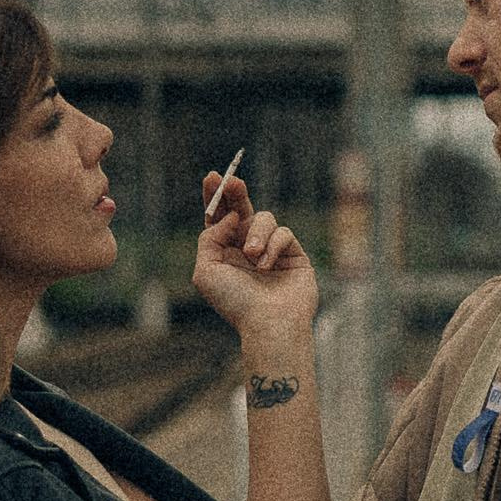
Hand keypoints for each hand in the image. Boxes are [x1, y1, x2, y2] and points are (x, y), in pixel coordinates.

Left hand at [194, 171, 317, 361]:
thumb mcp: (206, 270)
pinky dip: (273, 246)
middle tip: (232, 180)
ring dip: (256, 234)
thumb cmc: (235, 302)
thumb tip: (229, 217)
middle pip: (241, 209)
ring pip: (264, 218)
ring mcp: (271, 250)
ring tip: (252, 256)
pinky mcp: (293, 254)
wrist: (269, 323)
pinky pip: (283, 233)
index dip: (215, 197)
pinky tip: (267, 266)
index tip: (211, 177)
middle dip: (235, 192)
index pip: (218, 218)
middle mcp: (247, 249)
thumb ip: (210, 237)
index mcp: (224, 253)